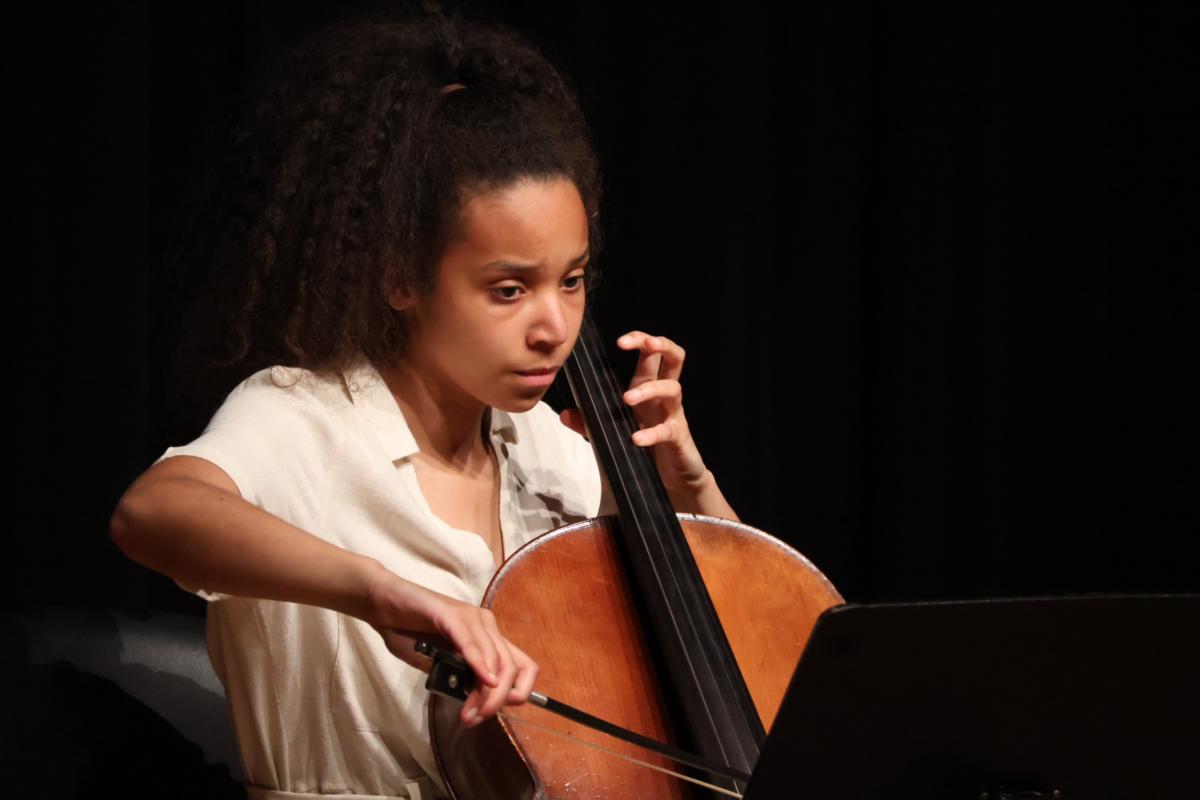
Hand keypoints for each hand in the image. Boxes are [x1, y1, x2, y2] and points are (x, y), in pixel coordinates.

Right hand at [365, 566, 538, 727]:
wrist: (383, 605)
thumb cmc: (409, 633)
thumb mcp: (440, 663)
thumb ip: (460, 678)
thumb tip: (477, 702)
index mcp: (488, 637)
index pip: (523, 666)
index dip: (518, 693)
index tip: (492, 714)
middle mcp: (486, 625)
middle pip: (512, 667)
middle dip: (498, 700)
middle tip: (476, 719)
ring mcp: (472, 617)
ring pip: (496, 659)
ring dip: (486, 693)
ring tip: (469, 713)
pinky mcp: (452, 614)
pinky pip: (472, 643)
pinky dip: (480, 665)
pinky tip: (484, 681)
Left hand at [560, 330, 712, 498]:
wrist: (670, 481)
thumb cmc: (643, 451)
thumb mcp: (609, 434)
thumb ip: (589, 424)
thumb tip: (564, 414)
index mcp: (647, 389)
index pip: (650, 355)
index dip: (640, 340)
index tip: (620, 341)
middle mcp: (663, 397)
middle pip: (675, 358)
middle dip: (661, 344)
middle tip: (647, 344)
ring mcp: (674, 416)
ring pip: (672, 389)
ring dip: (649, 389)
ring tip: (626, 399)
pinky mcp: (678, 438)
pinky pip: (668, 430)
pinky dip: (651, 433)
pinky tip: (636, 439)